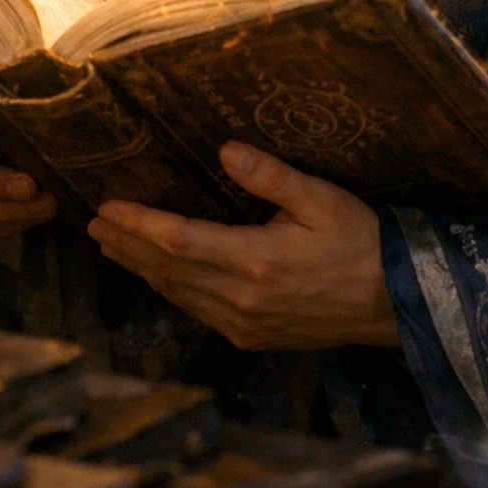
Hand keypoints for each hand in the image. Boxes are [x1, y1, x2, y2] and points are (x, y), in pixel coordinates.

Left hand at [87, 142, 400, 350]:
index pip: (178, 241)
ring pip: (178, 295)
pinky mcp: (252, 337)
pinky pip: (197, 311)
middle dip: (127, 246)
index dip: (138, 225)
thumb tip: (225, 150)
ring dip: (141, 269)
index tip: (107, 208)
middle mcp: (241, 300)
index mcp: (255, 262)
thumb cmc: (361, 242)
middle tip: (93, 224)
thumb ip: (271, 177)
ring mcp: (244, 324)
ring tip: (113, 246)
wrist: (394, 303)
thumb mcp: (321, 199)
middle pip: (167, 271)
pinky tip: (160, 276)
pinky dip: (170, 290)